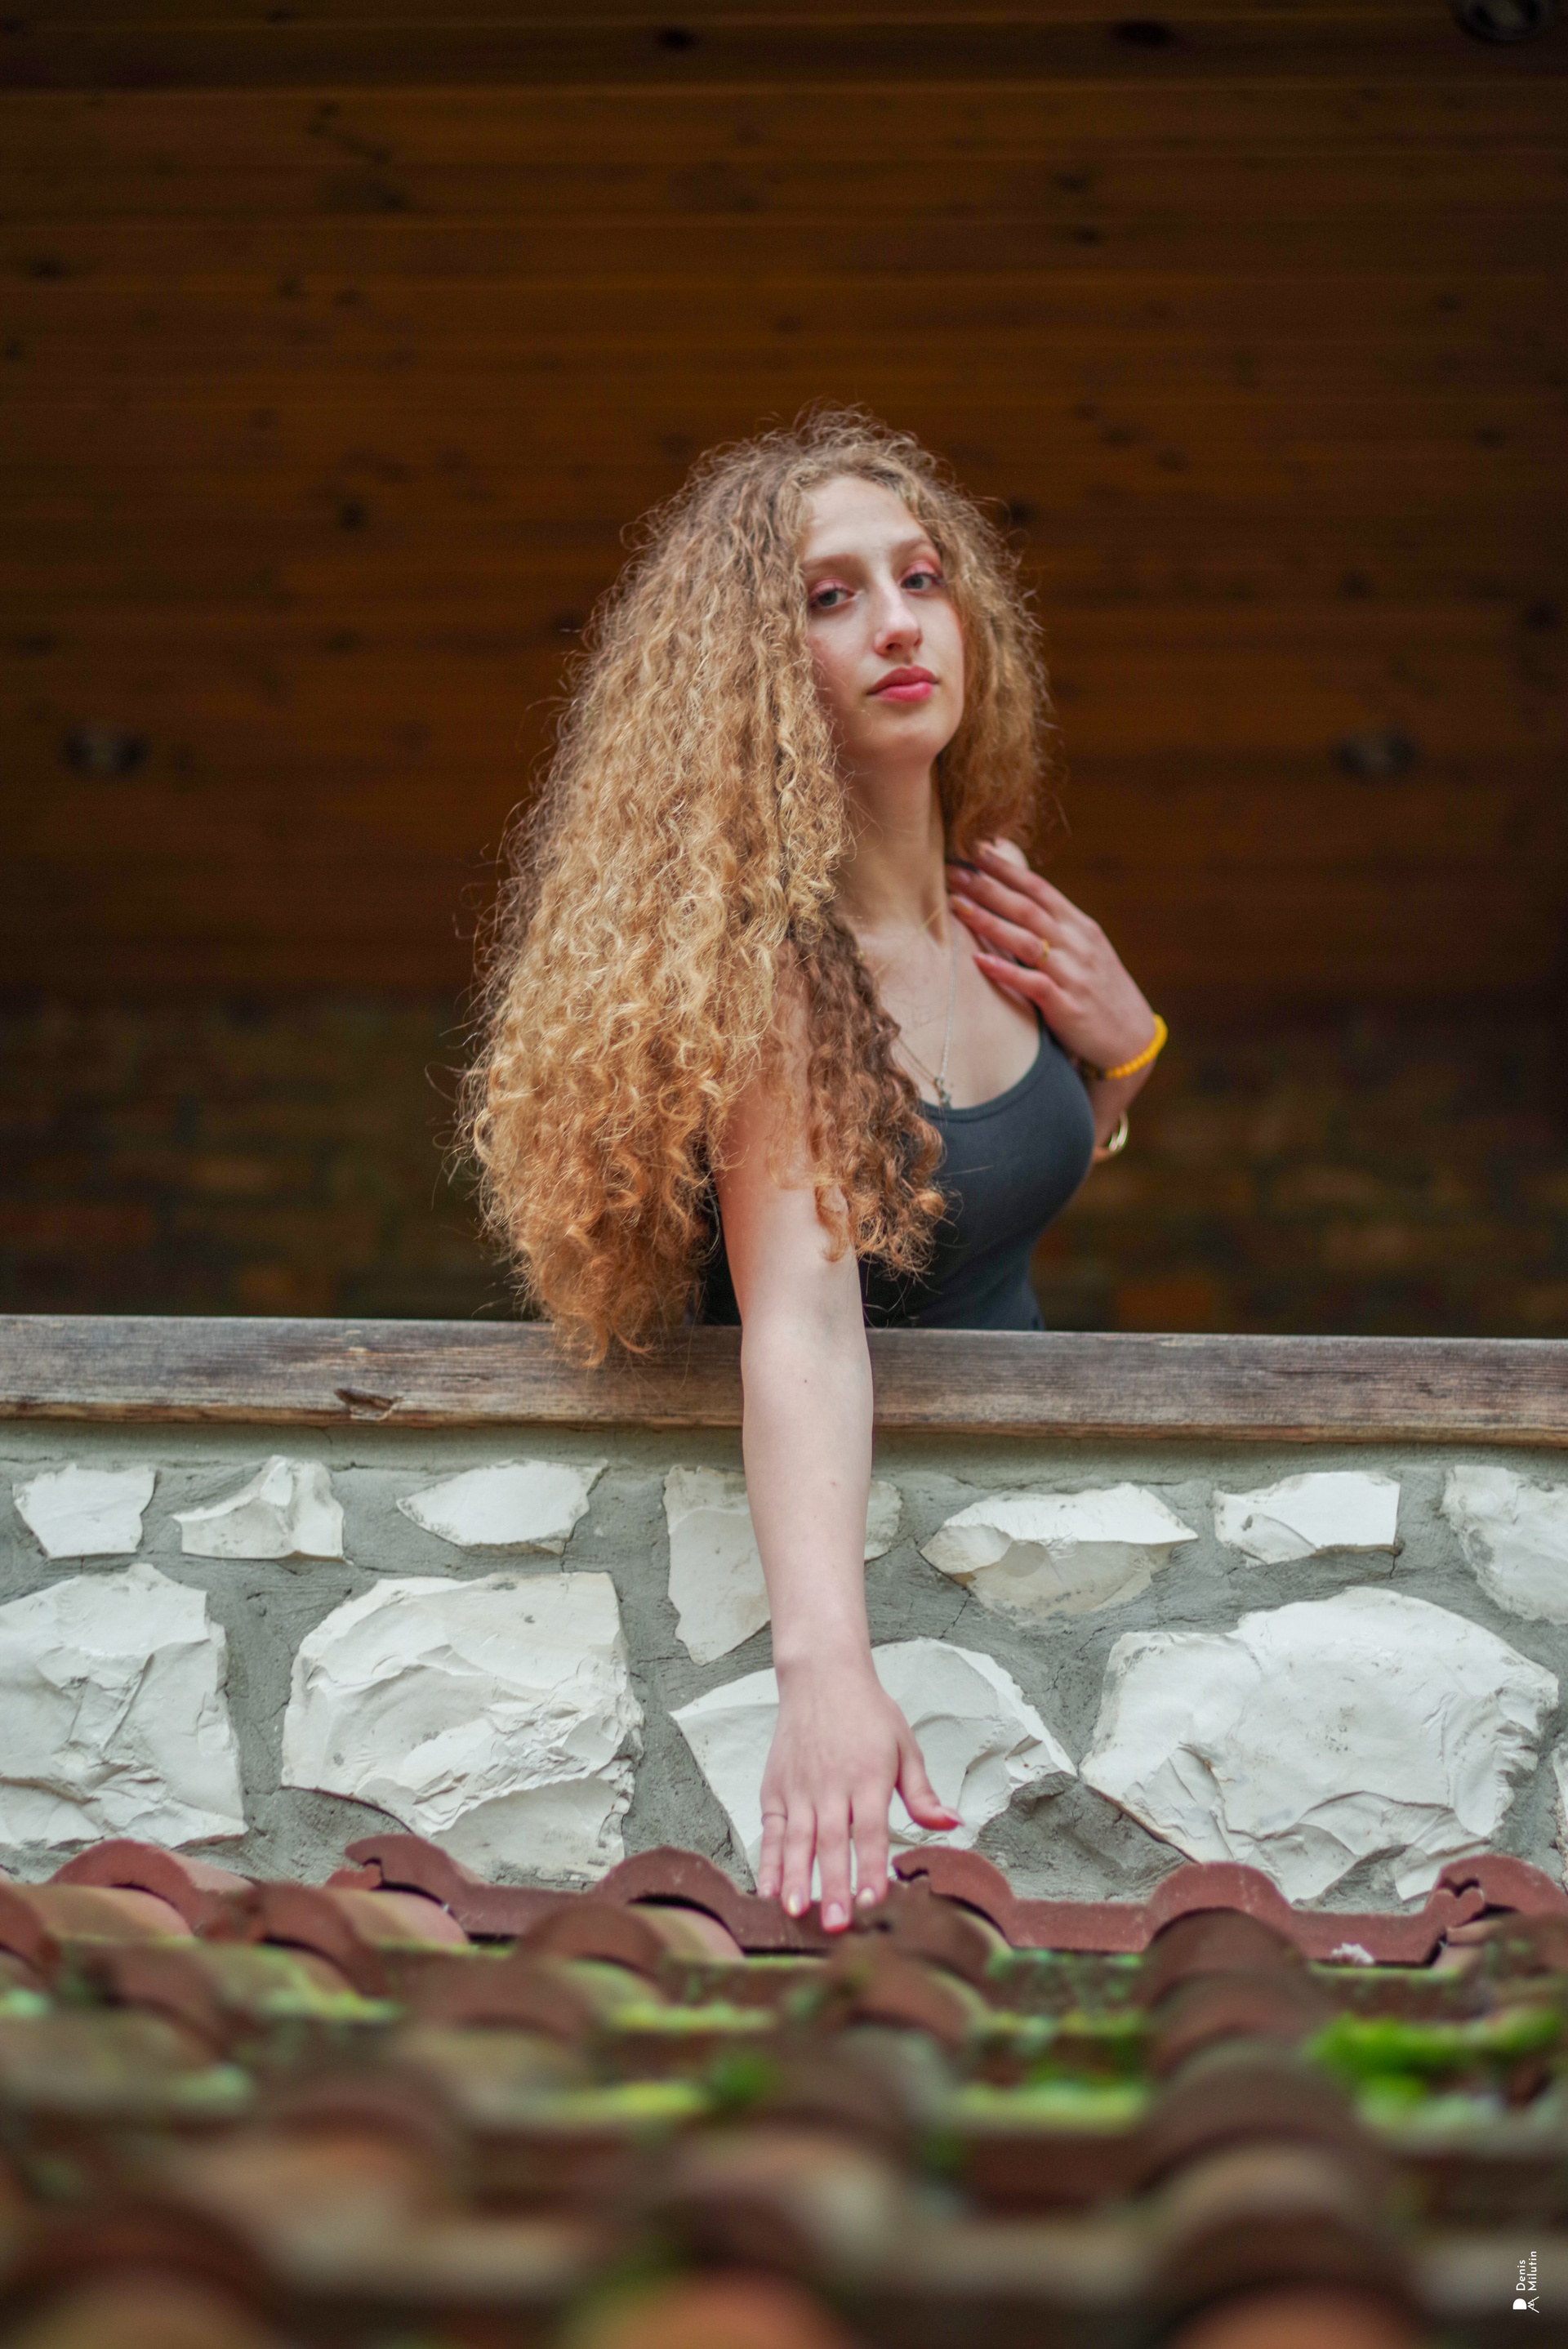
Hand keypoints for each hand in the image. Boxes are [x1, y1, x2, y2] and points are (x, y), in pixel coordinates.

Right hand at [756, 1651, 959, 1931]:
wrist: (821, 1676)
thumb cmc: (868, 1713)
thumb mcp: (904, 1746)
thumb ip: (922, 1793)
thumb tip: (952, 1824)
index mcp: (868, 1776)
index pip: (870, 1829)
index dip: (871, 1866)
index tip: (875, 1900)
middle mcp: (831, 1784)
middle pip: (831, 1841)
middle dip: (833, 1885)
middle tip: (836, 1925)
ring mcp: (799, 1787)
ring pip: (797, 1839)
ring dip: (795, 1878)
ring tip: (796, 1913)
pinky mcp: (776, 1788)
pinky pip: (772, 1830)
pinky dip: (769, 1860)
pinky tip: (769, 1890)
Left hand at [946, 839, 1155, 1074]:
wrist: (1132, 1037)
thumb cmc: (1098, 990)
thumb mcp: (1084, 950)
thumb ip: (1054, 927)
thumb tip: (1015, 902)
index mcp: (1079, 926)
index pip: (1039, 888)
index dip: (1007, 869)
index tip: (975, 851)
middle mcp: (1077, 944)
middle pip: (1027, 908)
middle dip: (988, 888)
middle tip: (953, 873)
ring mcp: (1072, 974)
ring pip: (1027, 941)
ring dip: (990, 922)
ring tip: (957, 906)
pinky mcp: (1066, 1006)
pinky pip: (1032, 984)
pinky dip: (1006, 972)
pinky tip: (979, 961)